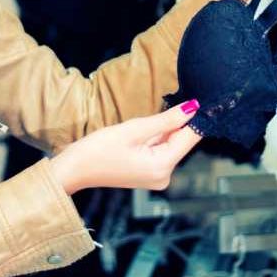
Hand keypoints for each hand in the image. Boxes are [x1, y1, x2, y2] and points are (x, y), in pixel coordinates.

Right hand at [51, 101, 202, 193]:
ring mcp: (157, 177)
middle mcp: (164, 176)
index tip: (203, 99)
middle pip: (181, 141)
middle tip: (166, 105)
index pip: (190, 137)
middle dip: (176, 123)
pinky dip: (156, 138)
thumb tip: (193, 108)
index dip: (197, 117)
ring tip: (142, 125)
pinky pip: (161, 151)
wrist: (73, 170)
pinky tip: (141, 134)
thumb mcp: (134, 129)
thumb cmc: (97, 149)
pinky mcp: (149, 174)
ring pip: (170, 144)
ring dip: (163, 130)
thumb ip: (167, 120)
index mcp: (162, 167)